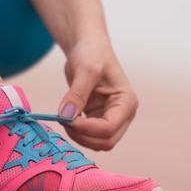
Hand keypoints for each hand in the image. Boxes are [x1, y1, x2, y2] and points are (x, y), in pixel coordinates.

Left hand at [58, 36, 138, 150]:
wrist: (89, 47)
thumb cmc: (92, 53)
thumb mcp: (84, 69)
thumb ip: (76, 94)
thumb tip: (65, 116)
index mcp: (127, 102)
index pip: (109, 128)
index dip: (86, 128)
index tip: (66, 118)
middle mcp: (124, 114)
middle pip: (106, 141)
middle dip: (83, 136)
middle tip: (63, 120)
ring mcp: (113, 119)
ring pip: (98, 143)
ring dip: (79, 137)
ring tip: (64, 118)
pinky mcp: (100, 120)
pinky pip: (90, 137)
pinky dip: (77, 133)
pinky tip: (67, 119)